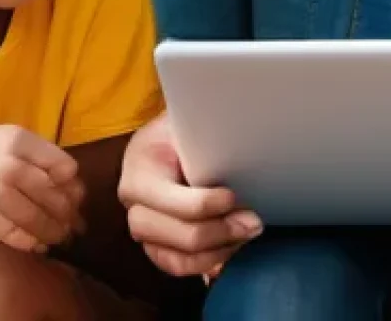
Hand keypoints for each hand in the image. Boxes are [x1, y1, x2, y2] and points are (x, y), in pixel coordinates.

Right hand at [0, 126, 84, 251]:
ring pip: (33, 216)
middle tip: (75, 225)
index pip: (63, 165)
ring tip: (61, 237)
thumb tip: (70, 178)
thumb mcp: (10, 136)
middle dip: (67, 213)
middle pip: (51, 194)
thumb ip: (39, 152)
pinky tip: (37, 245)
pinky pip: (8, 230)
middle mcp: (11, 165)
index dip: (73, 184)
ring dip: (51, 231)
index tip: (77, 194)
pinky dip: (26, 241)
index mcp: (22, 141)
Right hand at [118, 112, 261, 276]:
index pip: (172, 201)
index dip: (205, 204)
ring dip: (219, 252)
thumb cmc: (179, 128)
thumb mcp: (186, 122)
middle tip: (255, 221)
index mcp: (139, 174)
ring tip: (248, 235)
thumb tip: (239, 133)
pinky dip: (210, 264)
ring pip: (179, 260)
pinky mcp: (158, 248)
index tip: (234, 195)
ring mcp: (145, 234)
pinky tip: (233, 250)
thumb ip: (203, 132)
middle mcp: (135, 209)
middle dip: (221, 232)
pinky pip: (181, 267)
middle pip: (178, 236)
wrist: (164, 141)